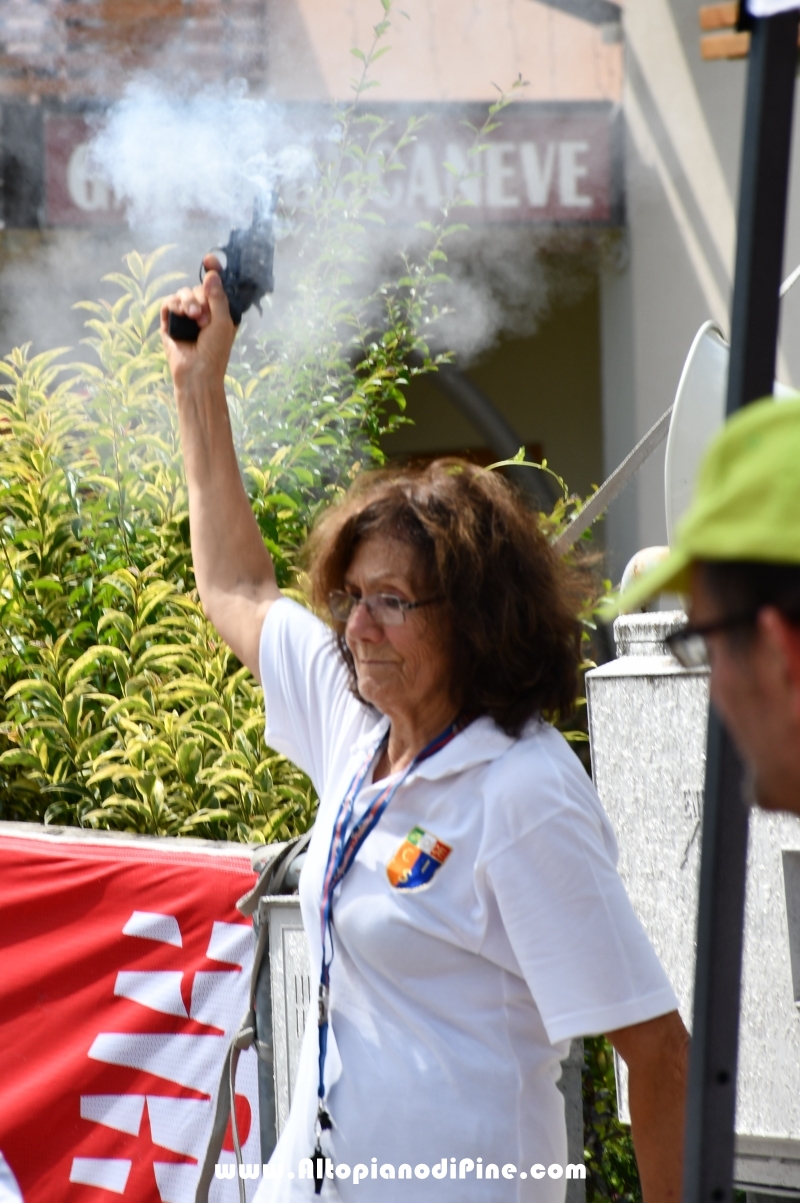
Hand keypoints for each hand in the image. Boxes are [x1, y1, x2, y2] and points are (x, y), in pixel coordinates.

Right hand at [160, 255, 236, 394]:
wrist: (197, 372)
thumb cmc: (215, 352)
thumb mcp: (223, 322)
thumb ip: (218, 297)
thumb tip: (211, 274)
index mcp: (218, 311)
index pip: (214, 286)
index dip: (212, 270)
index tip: (209, 259)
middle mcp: (202, 311)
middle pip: (197, 287)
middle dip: (200, 297)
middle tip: (204, 316)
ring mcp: (185, 316)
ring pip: (182, 293)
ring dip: (188, 302)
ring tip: (194, 318)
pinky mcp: (169, 322)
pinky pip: (168, 303)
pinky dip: (174, 305)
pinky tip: (181, 315)